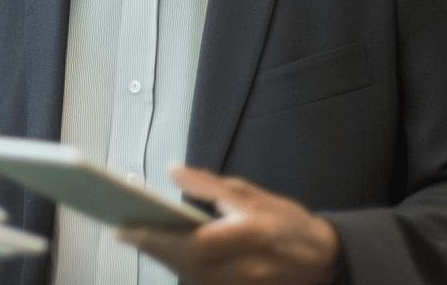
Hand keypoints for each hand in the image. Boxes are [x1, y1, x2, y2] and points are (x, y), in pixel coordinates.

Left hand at [117, 166, 340, 284]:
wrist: (323, 259)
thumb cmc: (286, 222)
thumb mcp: (252, 195)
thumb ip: (210, 186)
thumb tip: (172, 172)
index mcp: (250, 235)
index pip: (194, 242)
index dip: (157, 238)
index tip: (126, 228)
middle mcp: (245, 267)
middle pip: (186, 265)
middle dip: (151, 249)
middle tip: (123, 232)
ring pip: (191, 279)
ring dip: (162, 260)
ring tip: (138, 239)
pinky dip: (181, 270)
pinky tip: (166, 255)